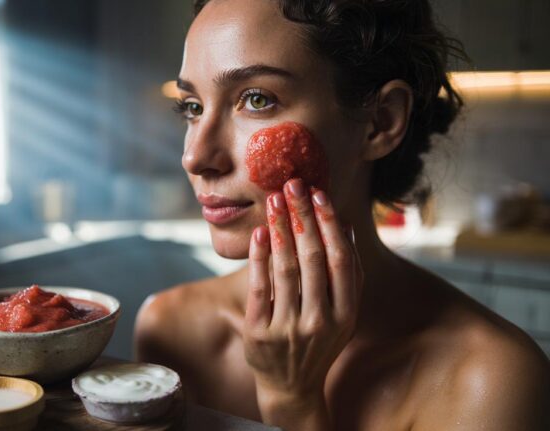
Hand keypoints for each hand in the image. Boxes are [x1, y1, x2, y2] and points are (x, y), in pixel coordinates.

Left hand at [243, 178, 362, 415]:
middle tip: (293, 184)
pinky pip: (259, 287)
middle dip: (302, 216)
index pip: (340, 259)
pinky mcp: (260, 334)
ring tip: (274, 200)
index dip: (329, 224)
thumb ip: (346, 272)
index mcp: (346, 314)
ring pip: (285, 268)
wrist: (291, 386)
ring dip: (279, 228)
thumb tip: (345, 223)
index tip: (319, 194)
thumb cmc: (319, 340)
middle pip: (312, 258)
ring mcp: (289, 329)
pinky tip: (259, 232)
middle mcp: (321, 322)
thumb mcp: (342, 313)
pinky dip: (259, 257)